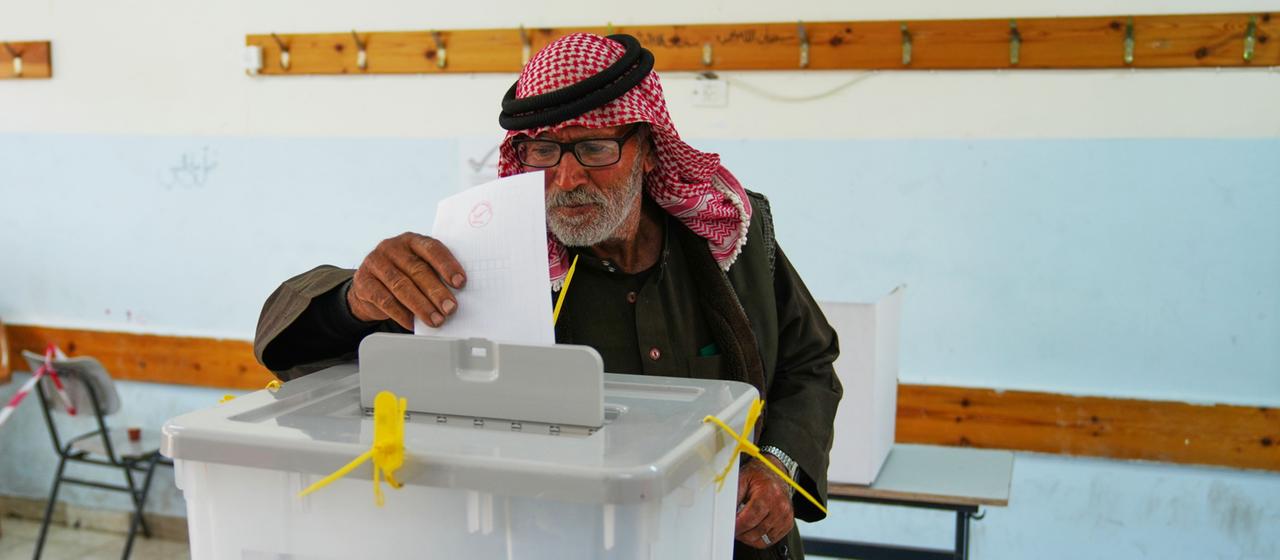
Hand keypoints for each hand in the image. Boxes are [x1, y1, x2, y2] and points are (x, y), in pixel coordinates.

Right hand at [347, 232, 465, 329]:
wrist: (369, 285)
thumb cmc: (404, 276)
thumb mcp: (419, 269)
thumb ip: (435, 275)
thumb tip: (455, 297)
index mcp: (412, 240)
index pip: (432, 248)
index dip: (447, 265)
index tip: (460, 282)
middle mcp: (392, 248)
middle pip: (417, 269)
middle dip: (436, 292)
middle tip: (450, 308)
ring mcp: (375, 263)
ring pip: (401, 286)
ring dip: (421, 306)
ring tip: (436, 320)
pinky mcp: (363, 282)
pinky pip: (384, 300)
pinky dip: (401, 314)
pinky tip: (413, 323)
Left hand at [735, 455, 794, 548]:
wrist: (775, 473)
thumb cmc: (758, 476)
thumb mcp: (742, 479)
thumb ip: (733, 496)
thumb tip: (725, 513)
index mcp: (768, 494)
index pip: (750, 518)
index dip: (737, 526)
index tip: (729, 528)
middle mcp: (780, 506)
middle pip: (756, 531)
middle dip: (741, 533)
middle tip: (733, 529)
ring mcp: (785, 517)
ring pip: (763, 539)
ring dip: (749, 538)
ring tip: (742, 529)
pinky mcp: (788, 524)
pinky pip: (771, 540)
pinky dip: (759, 539)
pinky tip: (753, 530)